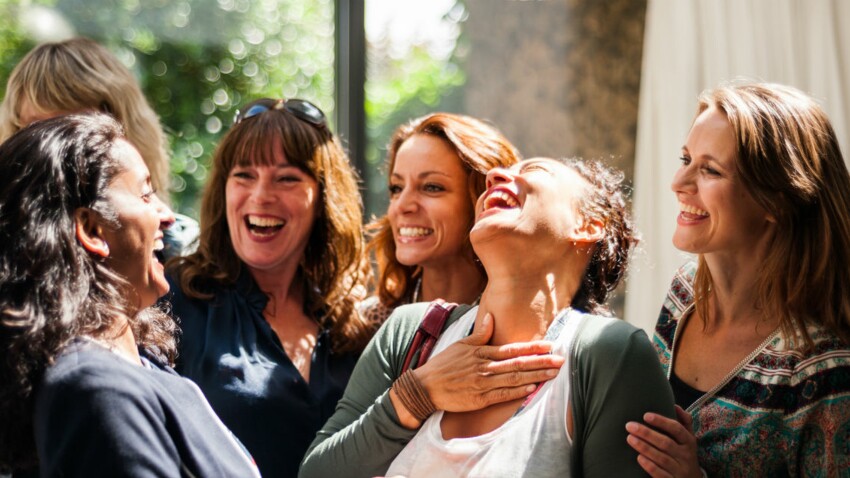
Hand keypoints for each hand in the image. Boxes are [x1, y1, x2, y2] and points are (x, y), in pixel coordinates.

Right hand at [416, 312, 563, 411]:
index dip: (532, 348)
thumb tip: (491, 316)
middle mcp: (484, 367)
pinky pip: (502, 395)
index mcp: (481, 353)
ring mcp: (482, 384)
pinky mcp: (479, 400)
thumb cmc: (443, 365)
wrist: (425, 387)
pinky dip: (518, 392)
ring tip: (553, 373)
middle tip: (560, 359)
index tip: (550, 346)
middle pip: (518, 364)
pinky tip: (532, 389)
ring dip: (535, 376)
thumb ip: (479, 334)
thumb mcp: (460, 344)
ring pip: (514, 379)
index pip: (512, 349)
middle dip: (541, 362)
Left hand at [626, 406, 701, 477]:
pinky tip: (639, 458)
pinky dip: (650, 466)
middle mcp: (685, 456)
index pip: (677, 429)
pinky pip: (660, 474)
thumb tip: (675, 405)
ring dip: (645, 448)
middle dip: (647, 433)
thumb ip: (684, 422)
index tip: (645, 415)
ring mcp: (680, 470)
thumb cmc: (685, 454)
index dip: (661, 422)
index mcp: (689, 442)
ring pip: (661, 458)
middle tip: (629, 426)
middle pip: (666, 443)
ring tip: (630, 438)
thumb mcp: (689, 439)